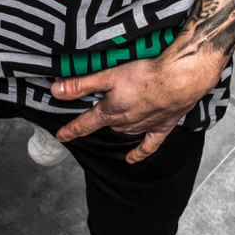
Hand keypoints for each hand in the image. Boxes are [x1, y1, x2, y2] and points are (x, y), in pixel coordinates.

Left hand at [51, 50, 226, 163]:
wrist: (179, 80)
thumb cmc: (146, 75)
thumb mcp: (108, 76)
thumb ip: (82, 85)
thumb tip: (56, 91)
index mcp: (110, 112)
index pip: (84, 125)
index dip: (71, 130)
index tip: (61, 137)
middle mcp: (125, 123)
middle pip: (106, 125)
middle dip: (99, 120)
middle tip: (96, 112)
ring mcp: (144, 127)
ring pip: (124, 131)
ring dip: (117, 127)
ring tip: (114, 119)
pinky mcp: (161, 126)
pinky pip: (148, 144)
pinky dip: (139, 153)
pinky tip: (132, 159)